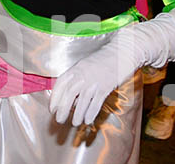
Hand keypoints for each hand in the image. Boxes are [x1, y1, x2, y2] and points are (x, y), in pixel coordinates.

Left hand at [49, 6, 174, 125]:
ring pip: (82, 102)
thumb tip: (70, 96)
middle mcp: (83, 74)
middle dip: (63, 110)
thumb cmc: (103, 59)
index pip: (60, 84)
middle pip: (69, 95)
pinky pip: (96, 103)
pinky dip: (91, 113)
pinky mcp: (106, 87)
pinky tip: (88, 120)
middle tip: (59, 120)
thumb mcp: (86, 65)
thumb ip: (77, 77)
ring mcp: (95, 81)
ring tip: (75, 123)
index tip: (52, 108)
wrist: (123, 52)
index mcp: (76, 68)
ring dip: (77, 115)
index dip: (55, 98)